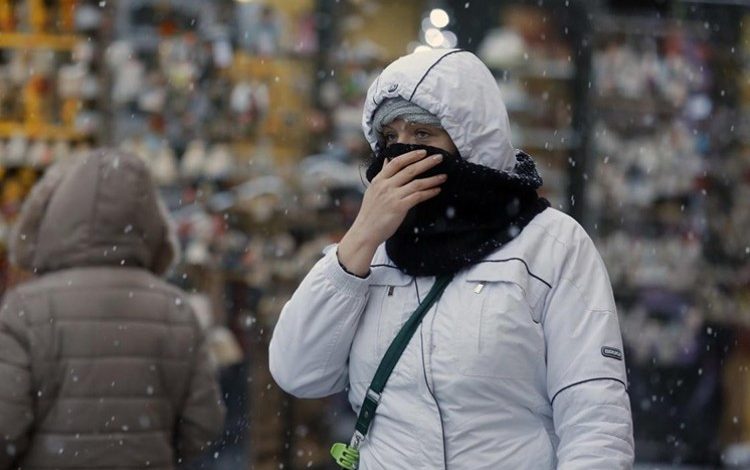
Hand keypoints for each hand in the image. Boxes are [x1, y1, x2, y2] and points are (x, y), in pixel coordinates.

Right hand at [337, 149, 446, 275]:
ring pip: (416, 183)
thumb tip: (387, 160)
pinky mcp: (399, 207)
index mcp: (379, 180)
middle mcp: (385, 186)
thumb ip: (382, 175)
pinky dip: (429, 192)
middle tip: (439, 158)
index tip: (423, 152)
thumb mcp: (373, 190)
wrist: (365, 232)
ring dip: (432, 179)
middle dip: (426, 162)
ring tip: (443, 176)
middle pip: (409, 170)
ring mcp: (392, 196)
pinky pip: (418, 197)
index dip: (410, 156)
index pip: (396, 162)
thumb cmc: (370, 212)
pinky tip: (437, 190)